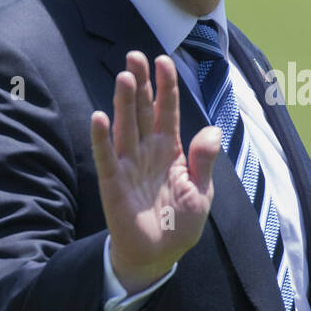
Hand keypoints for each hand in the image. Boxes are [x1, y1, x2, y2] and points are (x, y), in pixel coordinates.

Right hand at [90, 51, 220, 292]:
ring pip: (126, 127)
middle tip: (134, 56)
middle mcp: (148, 151)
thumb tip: (211, 129)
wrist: (159, 255)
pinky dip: (102, 138)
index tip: (163, 60)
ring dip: (124, 102)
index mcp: (171, 150)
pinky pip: (107, 157)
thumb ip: (204, 161)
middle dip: (141, 84)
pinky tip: (98, 117)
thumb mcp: (201, 193)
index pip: (168, 111)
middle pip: (143, 111)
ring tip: (125, 76)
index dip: (166, 87)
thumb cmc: (180, 223)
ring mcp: (129, 165)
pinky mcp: (114, 183)